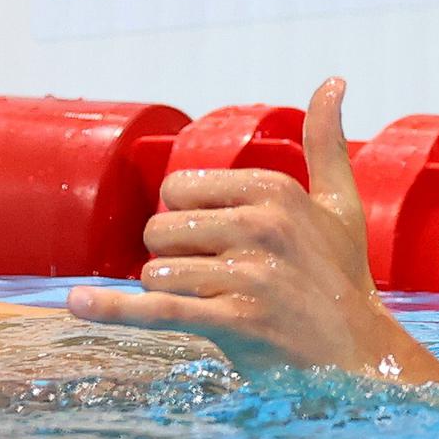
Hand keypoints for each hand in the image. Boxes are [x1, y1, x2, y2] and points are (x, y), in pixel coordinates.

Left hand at [67, 78, 438, 389]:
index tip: (224, 243)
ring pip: (155, 273)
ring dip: (174, 295)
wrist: (361, 359)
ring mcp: (248, 274)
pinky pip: (158, 310)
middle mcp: (260, 225)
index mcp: (273, 189)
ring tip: (219, 306)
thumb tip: (333, 80)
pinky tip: (77, 304)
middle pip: (158, 231)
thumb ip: (325, 142)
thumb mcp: (339, 205)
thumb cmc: (343, 279)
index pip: (176, 191)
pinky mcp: (235, 321)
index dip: (187, 221)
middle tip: (219, 281)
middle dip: (174, 259)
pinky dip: (113, 309)